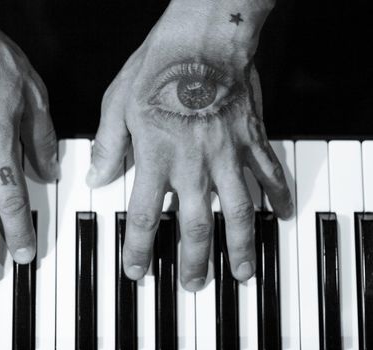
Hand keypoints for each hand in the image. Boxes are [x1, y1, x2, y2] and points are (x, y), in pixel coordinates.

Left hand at [87, 0, 291, 290]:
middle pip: (196, 224)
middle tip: (194, 285)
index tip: (137, 269)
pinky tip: (282, 213)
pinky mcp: (253, 139)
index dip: (139, 247)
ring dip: (240, 244)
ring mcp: (228, 154)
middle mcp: (194, 162)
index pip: (146, 214)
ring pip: (238, 210)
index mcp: (157, 155)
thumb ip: (109, 145)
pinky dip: (279, 195)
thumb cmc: (159, 66)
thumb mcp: (118, 103)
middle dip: (194, 260)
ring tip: (242, 270)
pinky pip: (270, 173)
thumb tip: (98, 178)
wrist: (203, 38)